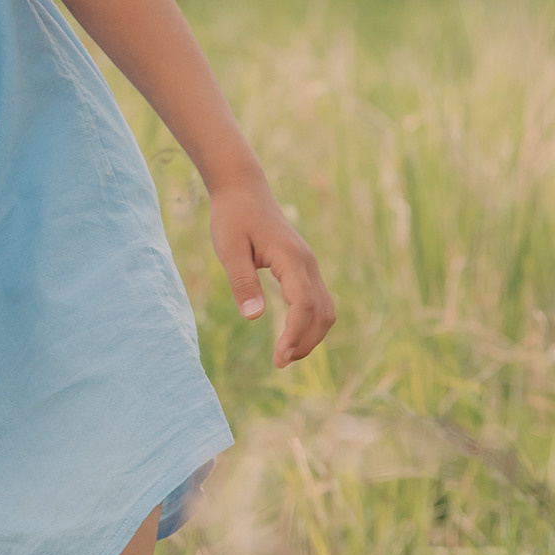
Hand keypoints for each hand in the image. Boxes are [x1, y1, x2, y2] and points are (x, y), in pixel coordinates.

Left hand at [209, 172, 335, 367]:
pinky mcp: (304, 268)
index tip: (279, 358)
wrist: (243, 191)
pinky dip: (310, 323)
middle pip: (321, 312)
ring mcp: (309, 266)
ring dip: (310, 336)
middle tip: (279, 362)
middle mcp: (307, 263)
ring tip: (285, 355)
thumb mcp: (229, 249)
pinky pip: (317, 301)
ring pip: (325, 309)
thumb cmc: (233, 218)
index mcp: (290, 258)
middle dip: (305, 342)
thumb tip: (254, 318)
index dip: (295, 334)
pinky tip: (291, 336)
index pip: (303, 304)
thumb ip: (242, 282)